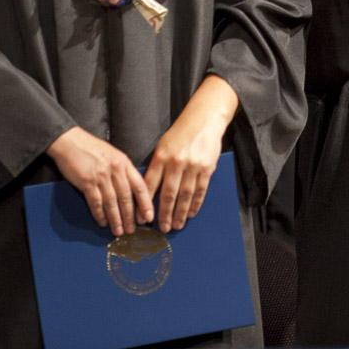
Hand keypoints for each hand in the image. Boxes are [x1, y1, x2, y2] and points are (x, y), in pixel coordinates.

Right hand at [47, 126, 152, 235]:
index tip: (148, 216)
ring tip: (119, 230)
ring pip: (112, 202)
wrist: (70, 141)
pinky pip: (96, 202)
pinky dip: (100, 214)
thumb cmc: (92, 148)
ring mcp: (101, 176)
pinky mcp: (87, 182)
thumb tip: (131, 189)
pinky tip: (103, 222)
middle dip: (130, 216)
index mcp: (124, 162)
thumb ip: (123, 170)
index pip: (139, 186)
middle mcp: (115, 169)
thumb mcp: (114, 155)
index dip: (145, 203)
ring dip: (116, 219)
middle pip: (126, 197)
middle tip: (132, 229)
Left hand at [144, 76, 238, 232]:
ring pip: (184, 195)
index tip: (142, 218)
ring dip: (180, 213)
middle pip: (168, 194)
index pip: (150, 185)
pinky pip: (200, 190)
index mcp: (161, 157)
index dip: (145, 204)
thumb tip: (149, 190)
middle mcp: (176, 163)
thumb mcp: (163, 146)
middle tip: (161, 228)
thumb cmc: (180, 133)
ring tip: (176, 225)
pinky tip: (191, 213)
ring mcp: (193, 166)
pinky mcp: (207, 168)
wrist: (204, 119)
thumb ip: (157, 166)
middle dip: (164, 214)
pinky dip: (195, 204)